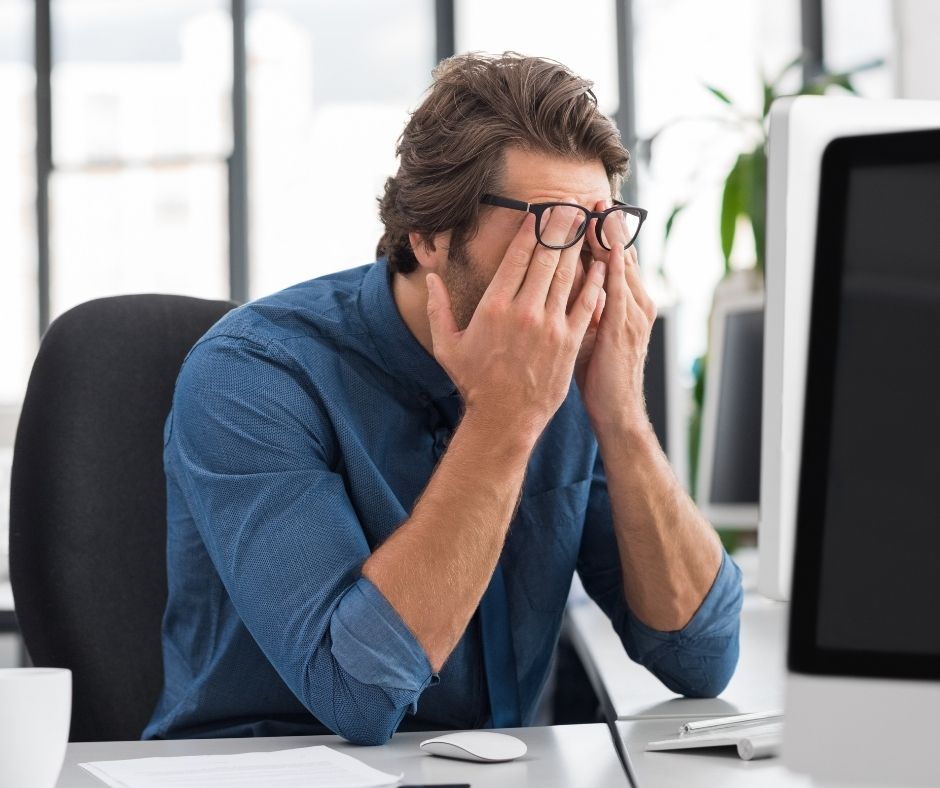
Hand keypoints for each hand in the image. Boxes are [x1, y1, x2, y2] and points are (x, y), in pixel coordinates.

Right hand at [426, 207, 605, 443]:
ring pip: (568, 275)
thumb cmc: (474, 382)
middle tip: (569, 204)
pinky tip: (601, 264)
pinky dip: (595, 281)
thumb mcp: (447, 345)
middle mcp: (524, 310)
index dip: (531, 230)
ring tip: (586, 223)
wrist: (505, 418)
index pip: (517, 257)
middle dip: (559, 227)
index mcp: (494, 306)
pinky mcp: (569, 341)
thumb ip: (437, 308)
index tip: (539, 212)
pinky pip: (586, 303)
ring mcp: (550, 326)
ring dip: (578, 246)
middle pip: (546, 258)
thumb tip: (431, 278)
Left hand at [574, 199, 656, 433]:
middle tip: (594, 196)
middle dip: (608, 225)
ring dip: (609, 236)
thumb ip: (585, 307)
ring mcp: (633, 314)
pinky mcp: (623, 327)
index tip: (588, 209)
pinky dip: (611, 265)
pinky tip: (603, 246)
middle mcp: (636, 303)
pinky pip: (617, 288)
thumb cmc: (601, 376)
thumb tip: (564, 285)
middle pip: (621, 254)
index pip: (615, 259)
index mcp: (628, 304)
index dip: (603, 233)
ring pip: (621, 265)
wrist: (617, 411)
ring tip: (598, 208)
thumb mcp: (592, 334)